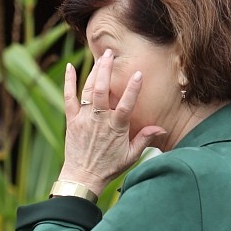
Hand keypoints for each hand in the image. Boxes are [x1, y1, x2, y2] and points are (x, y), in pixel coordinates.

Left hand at [59, 49, 163, 190]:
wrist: (82, 177)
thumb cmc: (109, 167)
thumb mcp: (131, 156)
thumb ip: (145, 139)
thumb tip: (162, 128)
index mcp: (116, 127)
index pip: (126, 104)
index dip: (133, 89)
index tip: (139, 73)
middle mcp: (99, 120)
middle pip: (102, 90)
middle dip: (106, 69)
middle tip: (111, 53)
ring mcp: (84, 118)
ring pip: (87, 90)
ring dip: (94, 71)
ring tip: (101, 56)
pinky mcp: (71, 120)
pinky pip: (68, 98)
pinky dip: (68, 82)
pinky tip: (71, 67)